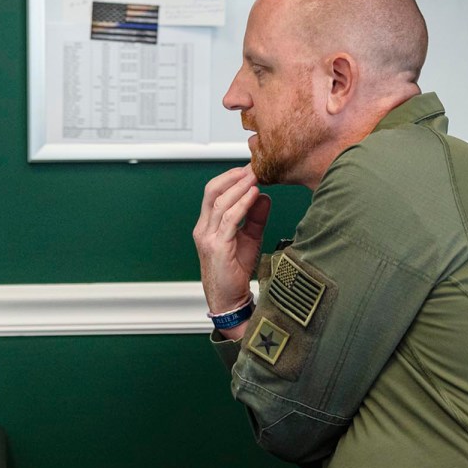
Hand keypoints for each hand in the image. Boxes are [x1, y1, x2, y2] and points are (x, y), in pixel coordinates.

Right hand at [193, 165, 270, 328]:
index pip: (213, 192)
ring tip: (255, 177)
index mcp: (207, 225)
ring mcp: (208, 238)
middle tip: (252, 167)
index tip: (249, 168)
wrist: (229, 301)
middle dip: (233, 176)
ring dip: (239, 187)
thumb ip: (255, 217)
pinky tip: (253, 195)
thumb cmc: (235, 273)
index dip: (230, 178)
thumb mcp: (249, 239)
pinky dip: (242, 204)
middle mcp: (203, 229)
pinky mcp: (218, 247)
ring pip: (220, 202)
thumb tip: (264, 196)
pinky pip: (229, 220)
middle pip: (212, 191)